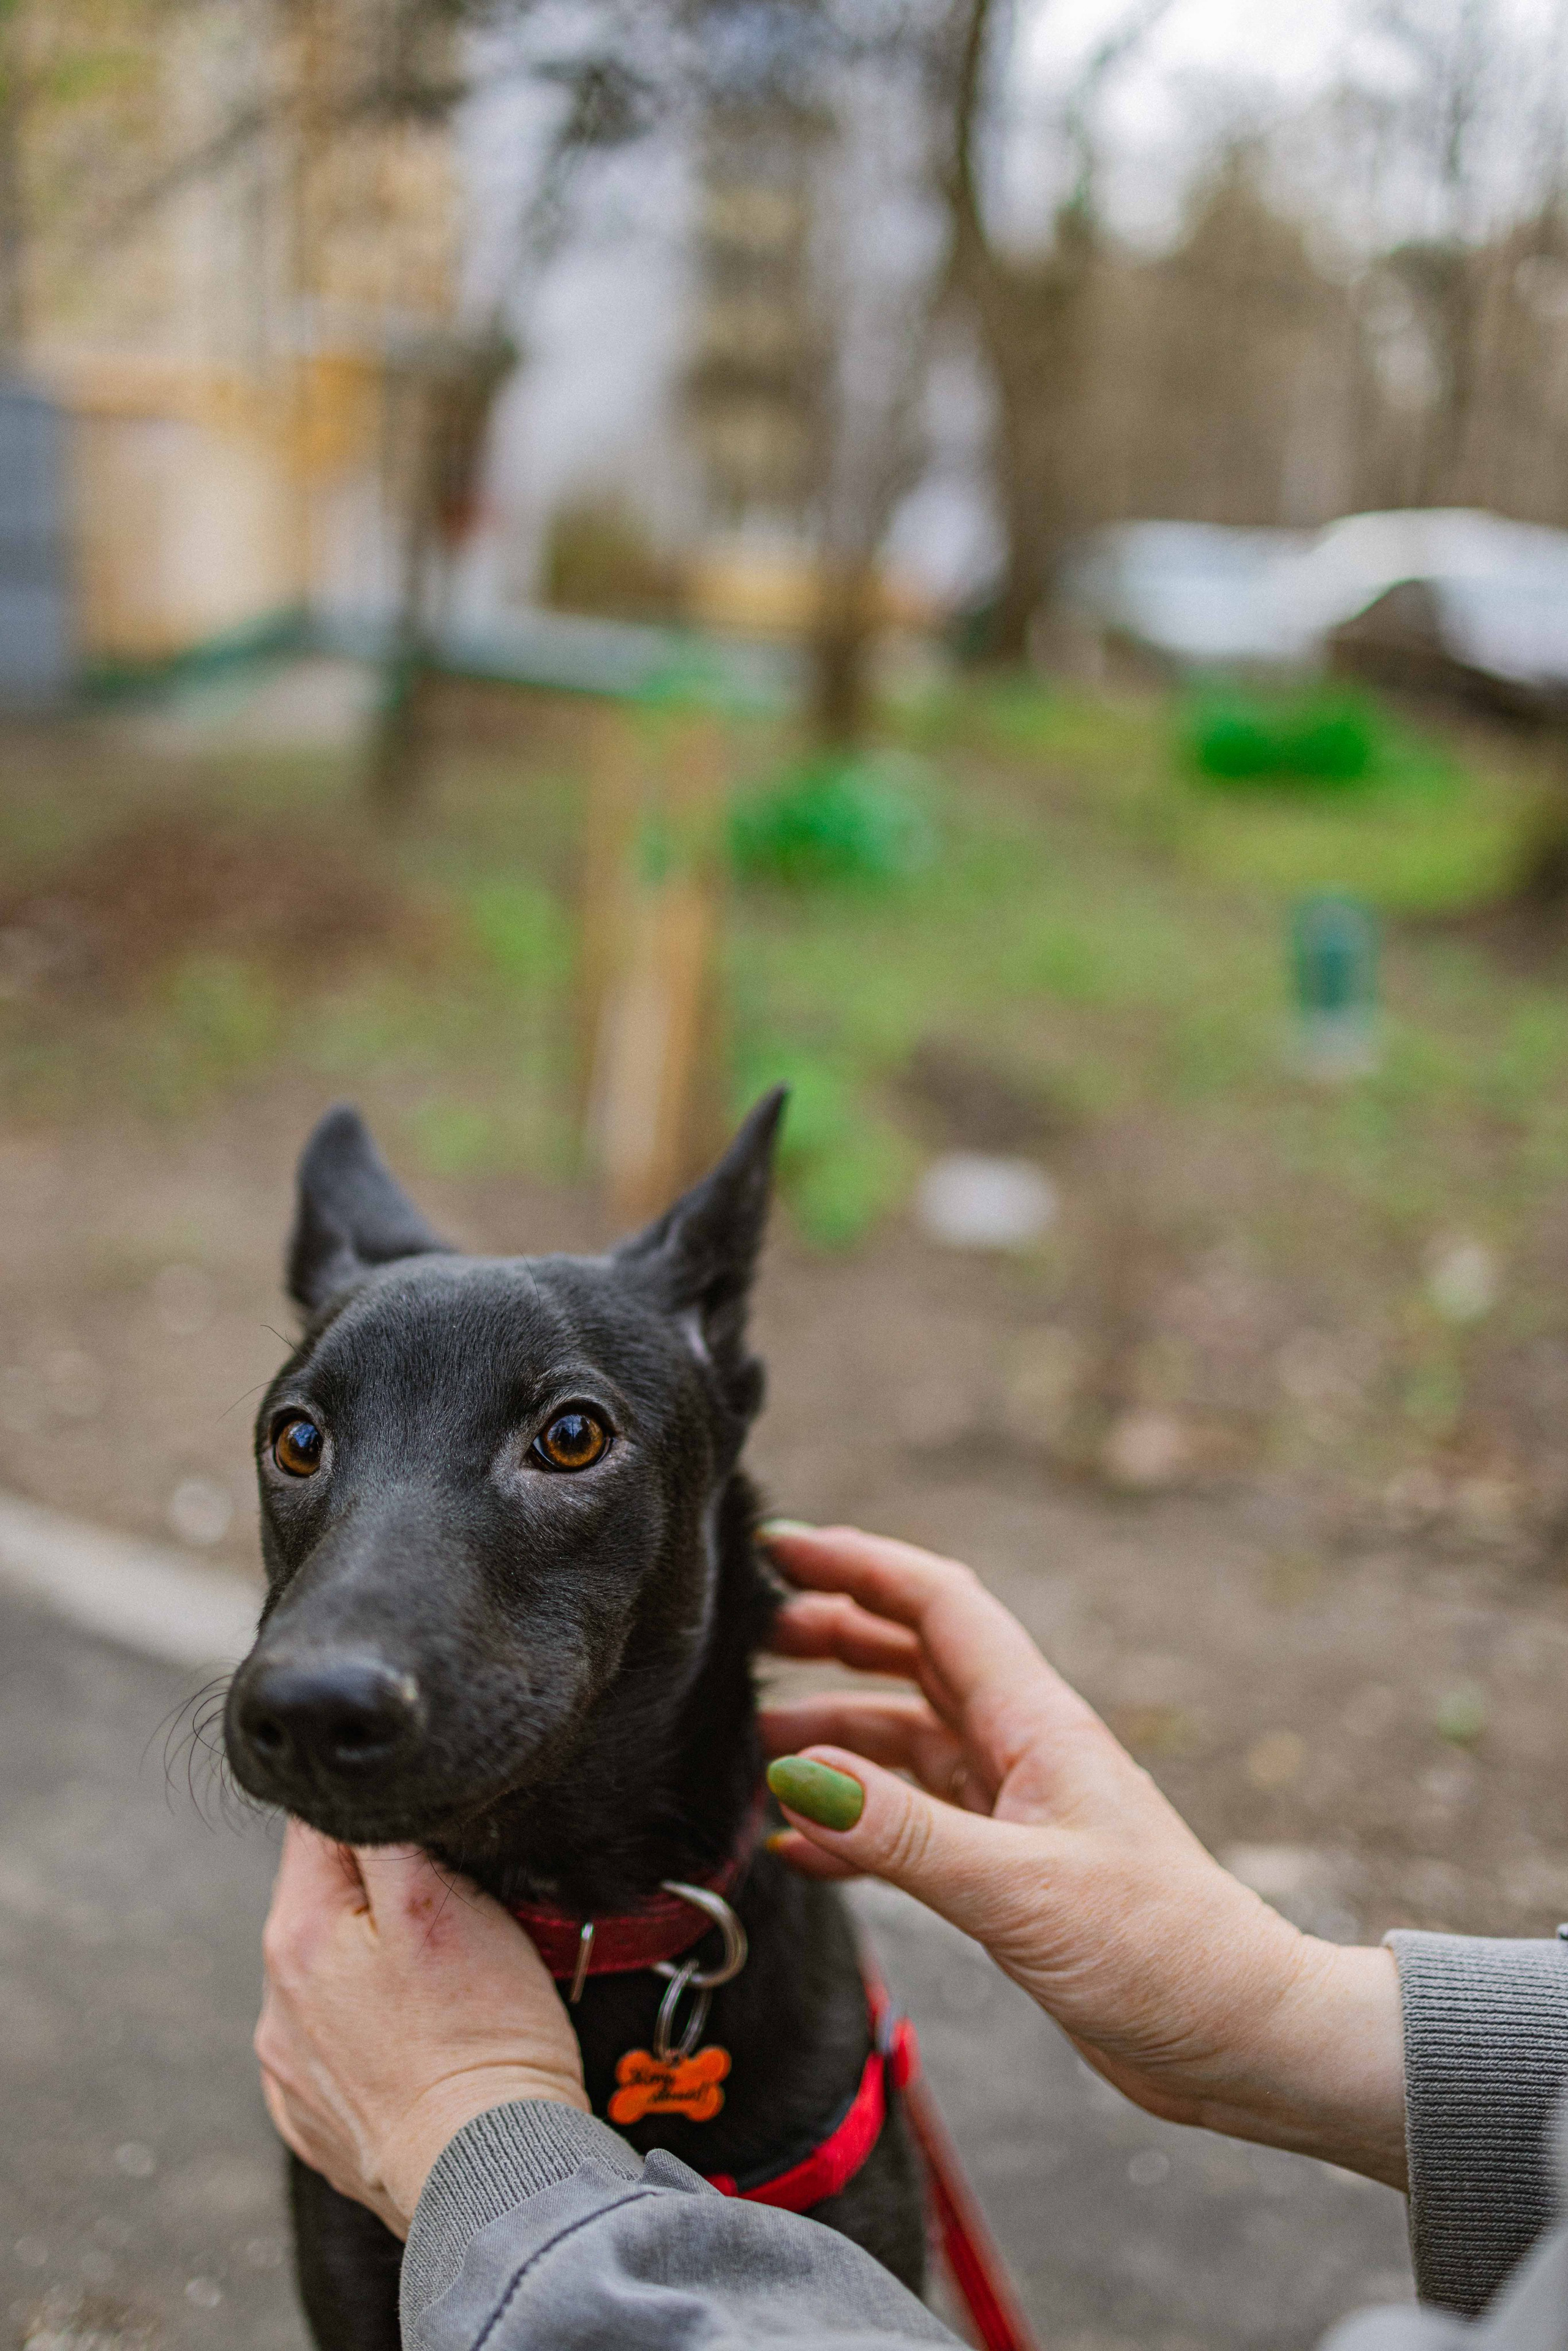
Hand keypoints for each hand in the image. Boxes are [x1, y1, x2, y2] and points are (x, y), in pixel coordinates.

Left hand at [257, 1822, 588, 2236]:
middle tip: (453, 1907)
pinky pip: (340, 2040)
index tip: (426, 1826)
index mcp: (295, 1934)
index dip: (377, 1810)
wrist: (489, 2173)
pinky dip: (376, 2027)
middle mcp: (275, 2001)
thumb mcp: (438, 1901)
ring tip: (444, 1982)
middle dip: (382, 1888)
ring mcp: (291, 2067)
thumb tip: (350, 1791)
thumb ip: (383, 1833)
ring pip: (334, 1970)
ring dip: (378, 1958)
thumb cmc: (480, 2037)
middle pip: (325, 1898)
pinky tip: (422, 2038)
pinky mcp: (314, 2117)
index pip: (315, 1824)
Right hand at [760, 1525, 1405, 2188]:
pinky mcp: (1008, 1872)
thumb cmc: (1161, 1954)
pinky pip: (911, 1827)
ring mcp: (1014, 1810)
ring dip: (833, 1738)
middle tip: (748, 1638)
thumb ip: (902, 1834)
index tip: (782, 1546)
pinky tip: (799, 1849)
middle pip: (914, 1659)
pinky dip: (853, 1828)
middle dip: (833, 1635)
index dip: (861, 1565)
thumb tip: (795, 1772)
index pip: (938, 1606)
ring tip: (753, 1749)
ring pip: (906, 1742)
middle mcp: (1021, 1749)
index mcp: (1035, 1723)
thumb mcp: (1019, 1889)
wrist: (1241, 2041)